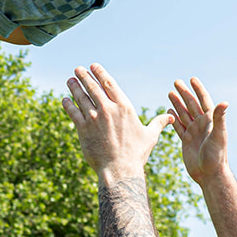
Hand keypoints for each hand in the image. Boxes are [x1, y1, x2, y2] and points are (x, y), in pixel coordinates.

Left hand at [63, 64, 171, 179]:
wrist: (120, 170)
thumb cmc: (136, 154)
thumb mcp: (150, 136)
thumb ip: (158, 123)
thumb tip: (171, 118)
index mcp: (124, 107)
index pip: (109, 84)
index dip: (100, 73)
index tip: (93, 66)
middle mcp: (108, 109)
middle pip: (93, 87)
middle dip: (84, 76)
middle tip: (78, 69)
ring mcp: (94, 118)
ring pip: (81, 98)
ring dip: (75, 87)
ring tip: (70, 80)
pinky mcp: (83, 129)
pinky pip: (73, 113)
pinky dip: (68, 105)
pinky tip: (65, 99)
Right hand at [167, 77, 228, 185]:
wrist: (209, 174)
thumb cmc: (216, 155)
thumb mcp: (219, 135)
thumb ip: (220, 118)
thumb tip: (225, 102)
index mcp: (210, 121)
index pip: (204, 100)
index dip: (198, 89)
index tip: (192, 79)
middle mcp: (202, 125)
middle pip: (192, 105)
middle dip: (184, 93)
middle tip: (176, 82)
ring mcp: (194, 132)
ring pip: (184, 114)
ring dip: (177, 104)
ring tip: (170, 93)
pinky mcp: (186, 141)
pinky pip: (179, 126)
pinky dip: (173, 119)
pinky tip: (168, 112)